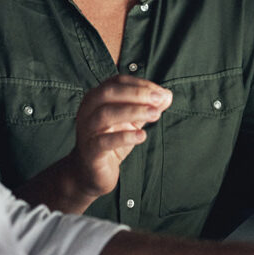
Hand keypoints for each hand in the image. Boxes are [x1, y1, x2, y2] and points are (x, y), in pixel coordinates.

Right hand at [64, 75, 172, 199]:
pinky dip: (124, 137)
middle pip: (109, 93)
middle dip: (136, 93)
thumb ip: (147, 107)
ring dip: (133, 111)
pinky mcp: (90, 151)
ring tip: (155, 114)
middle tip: (159, 99)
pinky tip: (142, 136)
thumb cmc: (111, 140)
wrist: (91, 172)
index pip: (118, 82)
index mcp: (96, 97)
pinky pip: (104, 141)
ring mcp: (86, 130)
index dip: (141, 84)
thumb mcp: (132, 121)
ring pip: (105, 114)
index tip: (161, 93)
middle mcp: (87, 110)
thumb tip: (167, 96)